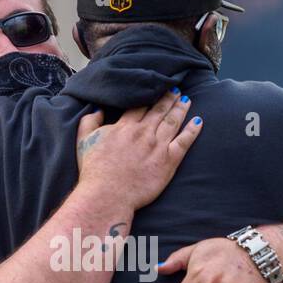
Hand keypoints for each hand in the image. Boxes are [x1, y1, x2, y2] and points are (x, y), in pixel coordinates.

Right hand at [75, 89, 201, 211]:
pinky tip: (199, 121)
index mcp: (125, 126)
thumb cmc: (93, 170)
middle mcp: (144, 132)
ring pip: (173, 122)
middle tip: (176, 89)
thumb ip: (90, 121)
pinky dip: (192, 130)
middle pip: (159, 110)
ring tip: (186, 99)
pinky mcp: (168, 162)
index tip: (156, 87)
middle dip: (168, 97)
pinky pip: (184, 142)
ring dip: (181, 108)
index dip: (150, 95)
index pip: (141, 105)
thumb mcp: (84, 140)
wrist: (107, 195)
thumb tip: (98, 108)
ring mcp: (158, 146)